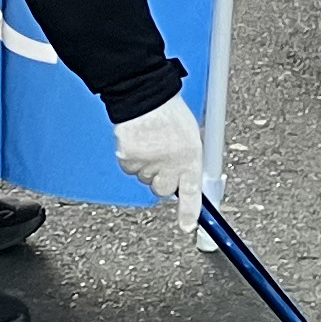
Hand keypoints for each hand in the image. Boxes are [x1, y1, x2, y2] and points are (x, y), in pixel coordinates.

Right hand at [111, 94, 208, 238]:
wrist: (146, 95)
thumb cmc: (170, 112)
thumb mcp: (191, 136)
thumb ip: (189, 160)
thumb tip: (188, 179)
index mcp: (190, 158)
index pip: (191, 193)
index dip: (189, 212)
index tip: (187, 226)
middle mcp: (170, 164)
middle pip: (161, 189)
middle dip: (161, 179)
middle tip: (161, 159)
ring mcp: (148, 162)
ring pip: (143, 177)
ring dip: (146, 166)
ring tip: (150, 142)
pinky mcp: (128, 158)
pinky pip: (129, 168)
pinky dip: (131, 159)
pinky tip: (138, 141)